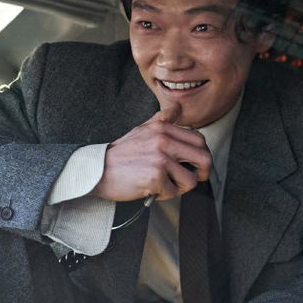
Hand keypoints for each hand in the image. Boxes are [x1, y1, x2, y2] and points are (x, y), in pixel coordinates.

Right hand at [92, 103, 211, 201]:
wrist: (98, 170)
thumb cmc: (121, 154)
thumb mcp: (142, 129)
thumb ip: (162, 119)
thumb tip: (178, 107)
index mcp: (163, 127)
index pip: (199, 140)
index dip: (200, 154)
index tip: (193, 164)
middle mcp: (164, 140)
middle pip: (204, 159)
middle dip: (201, 173)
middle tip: (189, 178)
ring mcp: (160, 158)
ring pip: (191, 180)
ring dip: (180, 187)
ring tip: (164, 184)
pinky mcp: (156, 177)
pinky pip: (174, 192)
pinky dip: (164, 195)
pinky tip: (151, 189)